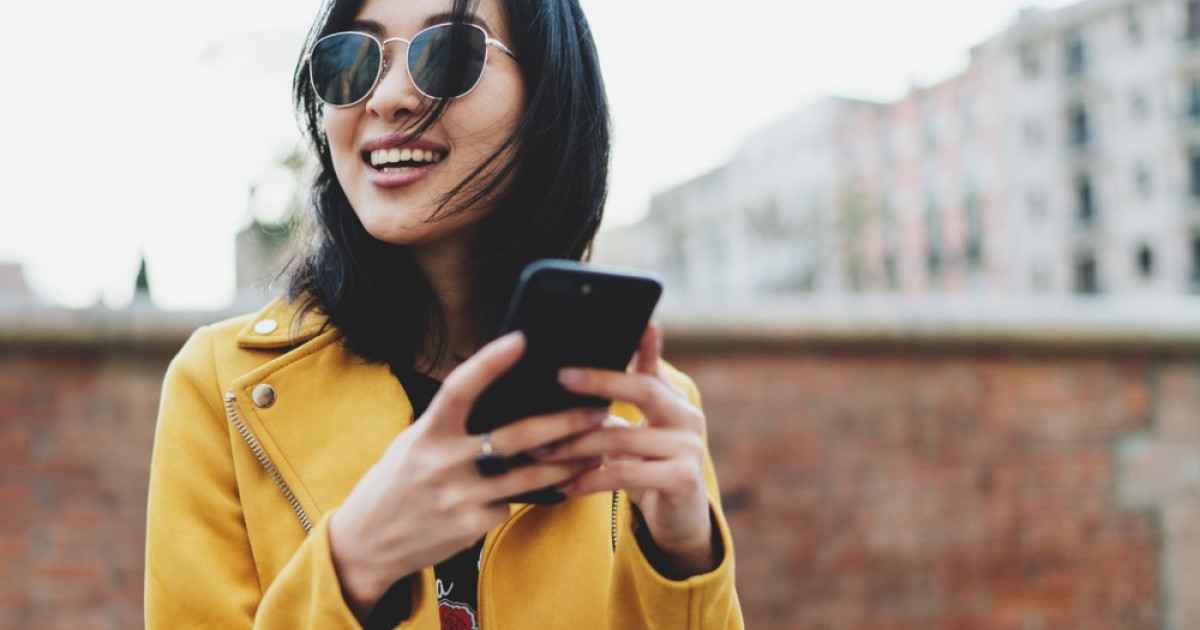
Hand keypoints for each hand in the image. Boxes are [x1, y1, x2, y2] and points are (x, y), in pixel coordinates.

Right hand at [329, 332, 605, 618]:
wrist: (367, 543)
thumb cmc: (398, 483)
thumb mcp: (415, 444)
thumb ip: (452, 425)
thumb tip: (503, 400)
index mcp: (427, 433)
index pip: (460, 389)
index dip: (489, 362)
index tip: (520, 340)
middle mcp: (442, 462)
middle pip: (516, 436)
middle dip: (564, 422)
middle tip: (598, 410)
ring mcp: (458, 497)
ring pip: (529, 475)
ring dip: (568, 463)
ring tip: (597, 450)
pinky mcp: (470, 526)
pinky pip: (511, 505)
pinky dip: (522, 497)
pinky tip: (537, 491)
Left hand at [539, 324, 715, 577]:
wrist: (678, 521)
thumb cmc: (646, 471)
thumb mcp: (634, 436)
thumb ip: (612, 412)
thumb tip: (563, 390)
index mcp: (672, 401)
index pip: (655, 366)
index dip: (645, 344)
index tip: (635, 322)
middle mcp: (686, 417)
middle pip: (642, 389)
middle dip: (600, 381)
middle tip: (562, 377)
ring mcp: (689, 447)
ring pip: (622, 438)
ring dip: (576, 445)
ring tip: (542, 451)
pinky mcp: (683, 479)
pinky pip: (626, 474)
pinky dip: (590, 479)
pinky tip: (564, 485)